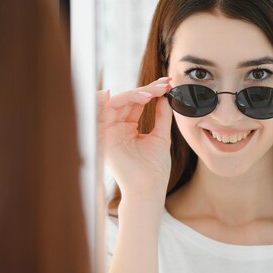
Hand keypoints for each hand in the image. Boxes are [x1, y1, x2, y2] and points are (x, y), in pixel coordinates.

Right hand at [98, 77, 172, 196]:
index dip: (152, 91)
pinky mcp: (103, 135)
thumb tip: (166, 96)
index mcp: (128, 129)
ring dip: (136, 93)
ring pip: (117, 101)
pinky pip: (105, 110)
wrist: (148, 188)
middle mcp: (116, 128)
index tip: (168, 84)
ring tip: (154, 92)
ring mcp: (109, 131)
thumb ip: (161, 116)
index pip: (137, 103)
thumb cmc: (154, 169)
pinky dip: (119, 98)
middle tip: (165, 84)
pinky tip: (139, 95)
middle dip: (147, 89)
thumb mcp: (161, 136)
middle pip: (127, 99)